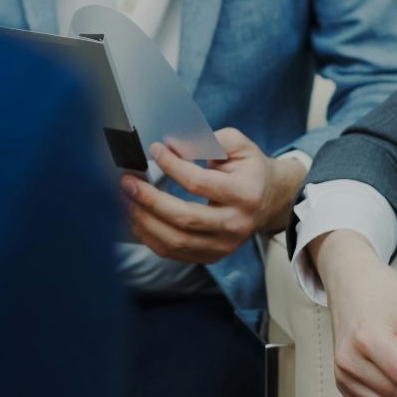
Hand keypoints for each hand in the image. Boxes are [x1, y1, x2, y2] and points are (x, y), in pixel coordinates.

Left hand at [119, 127, 305, 262]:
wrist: (269, 200)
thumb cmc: (249, 169)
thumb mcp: (238, 146)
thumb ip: (208, 141)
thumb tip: (174, 146)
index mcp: (244, 194)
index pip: (199, 183)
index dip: (173, 166)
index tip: (155, 150)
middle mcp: (235, 224)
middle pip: (184, 218)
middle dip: (150, 200)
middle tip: (128, 183)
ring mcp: (224, 245)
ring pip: (176, 241)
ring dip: (145, 221)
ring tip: (126, 200)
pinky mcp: (212, 256)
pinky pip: (174, 252)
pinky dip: (150, 236)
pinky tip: (137, 218)